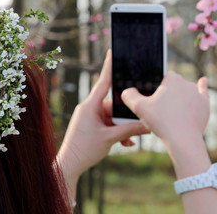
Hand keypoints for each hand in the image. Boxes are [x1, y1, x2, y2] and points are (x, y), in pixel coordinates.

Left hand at [56, 50, 148, 201]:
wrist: (69, 166)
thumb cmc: (85, 149)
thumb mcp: (110, 139)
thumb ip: (129, 130)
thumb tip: (147, 125)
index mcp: (90, 105)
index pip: (103, 82)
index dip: (109, 66)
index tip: (112, 52)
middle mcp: (90, 108)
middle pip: (113, 104)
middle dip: (125, 115)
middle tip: (139, 120)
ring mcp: (90, 117)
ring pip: (112, 117)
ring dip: (122, 128)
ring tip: (130, 140)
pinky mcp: (91, 126)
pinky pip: (108, 124)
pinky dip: (116, 132)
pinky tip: (125, 144)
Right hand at [121, 73, 208, 148]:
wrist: (183, 140)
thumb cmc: (161, 122)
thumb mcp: (139, 108)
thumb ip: (129, 96)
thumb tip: (128, 91)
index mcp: (171, 78)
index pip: (161, 78)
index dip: (155, 90)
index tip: (153, 102)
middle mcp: (186, 82)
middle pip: (173, 85)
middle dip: (167, 94)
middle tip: (160, 111)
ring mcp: (197, 93)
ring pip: (185, 91)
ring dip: (179, 98)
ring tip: (172, 113)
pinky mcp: (204, 104)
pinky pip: (203, 92)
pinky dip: (202, 86)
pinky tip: (203, 80)